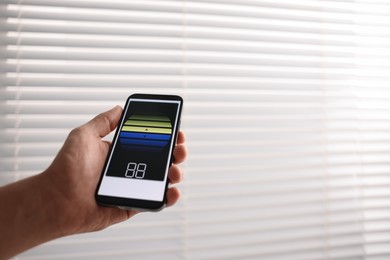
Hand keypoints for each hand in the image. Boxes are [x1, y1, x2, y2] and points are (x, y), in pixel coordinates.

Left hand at [43, 106, 186, 235]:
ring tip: (175, 169)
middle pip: (160, 160)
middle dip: (175, 153)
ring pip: (162, 180)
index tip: (175, 130)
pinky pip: (154, 201)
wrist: (57, 199)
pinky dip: (168, 198)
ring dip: (175, 173)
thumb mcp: (84, 135)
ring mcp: (132, 187)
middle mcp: (128, 169)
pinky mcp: (132, 205)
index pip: (149, 142)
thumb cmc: (66, 168)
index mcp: (119, 152)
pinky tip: (173, 191)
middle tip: (179, 149)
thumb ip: (103, 122)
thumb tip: (119, 108)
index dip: (165, 136)